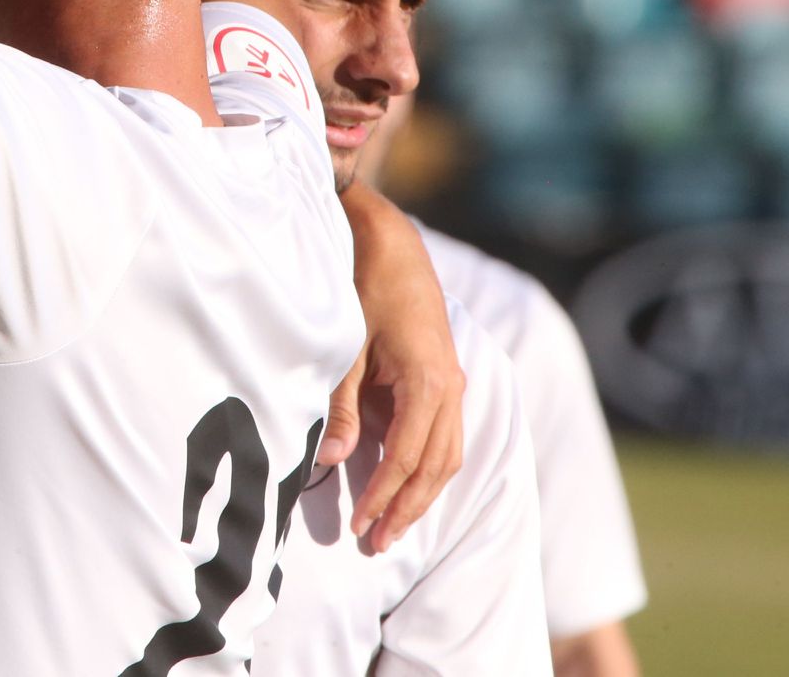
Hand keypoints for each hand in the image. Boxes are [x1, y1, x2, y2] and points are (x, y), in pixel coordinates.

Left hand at [324, 181, 464, 550]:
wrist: (390, 243)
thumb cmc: (363, 289)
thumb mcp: (345, 348)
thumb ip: (342, 406)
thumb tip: (335, 461)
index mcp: (429, 382)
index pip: (408, 458)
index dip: (384, 496)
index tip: (361, 526)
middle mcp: (451, 387)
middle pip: (435, 467)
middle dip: (407, 508)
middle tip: (378, 545)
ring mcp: (453, 383)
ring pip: (447, 455)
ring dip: (421, 494)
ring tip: (392, 527)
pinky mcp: (446, 378)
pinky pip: (444, 435)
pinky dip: (428, 467)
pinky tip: (408, 486)